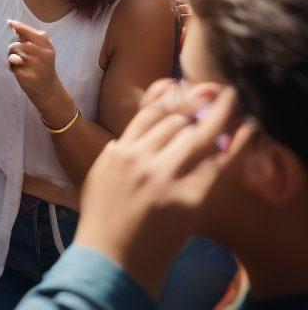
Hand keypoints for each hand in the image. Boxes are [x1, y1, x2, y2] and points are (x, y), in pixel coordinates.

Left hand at [6, 19, 66, 117]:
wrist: (49, 92)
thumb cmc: (44, 69)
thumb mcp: (45, 53)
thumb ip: (34, 40)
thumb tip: (17, 28)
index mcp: (48, 48)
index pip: (32, 33)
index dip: (20, 27)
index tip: (10, 22)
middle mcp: (44, 56)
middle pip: (20, 44)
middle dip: (14, 46)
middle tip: (16, 53)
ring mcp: (37, 67)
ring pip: (14, 54)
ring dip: (11, 57)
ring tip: (18, 62)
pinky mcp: (28, 77)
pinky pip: (12, 66)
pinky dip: (11, 67)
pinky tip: (17, 70)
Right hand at [75, 81, 252, 297]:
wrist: (110, 261)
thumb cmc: (102, 224)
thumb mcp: (99, 178)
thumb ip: (116, 156)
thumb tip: (127, 139)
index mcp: (120, 152)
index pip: (149, 115)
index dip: (170, 98)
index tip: (184, 86)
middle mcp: (141, 158)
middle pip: (175, 121)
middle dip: (197, 103)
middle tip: (215, 90)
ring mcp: (164, 177)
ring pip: (195, 136)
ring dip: (218, 116)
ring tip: (233, 101)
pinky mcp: (187, 198)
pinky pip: (216, 165)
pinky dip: (235, 144)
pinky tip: (248, 128)